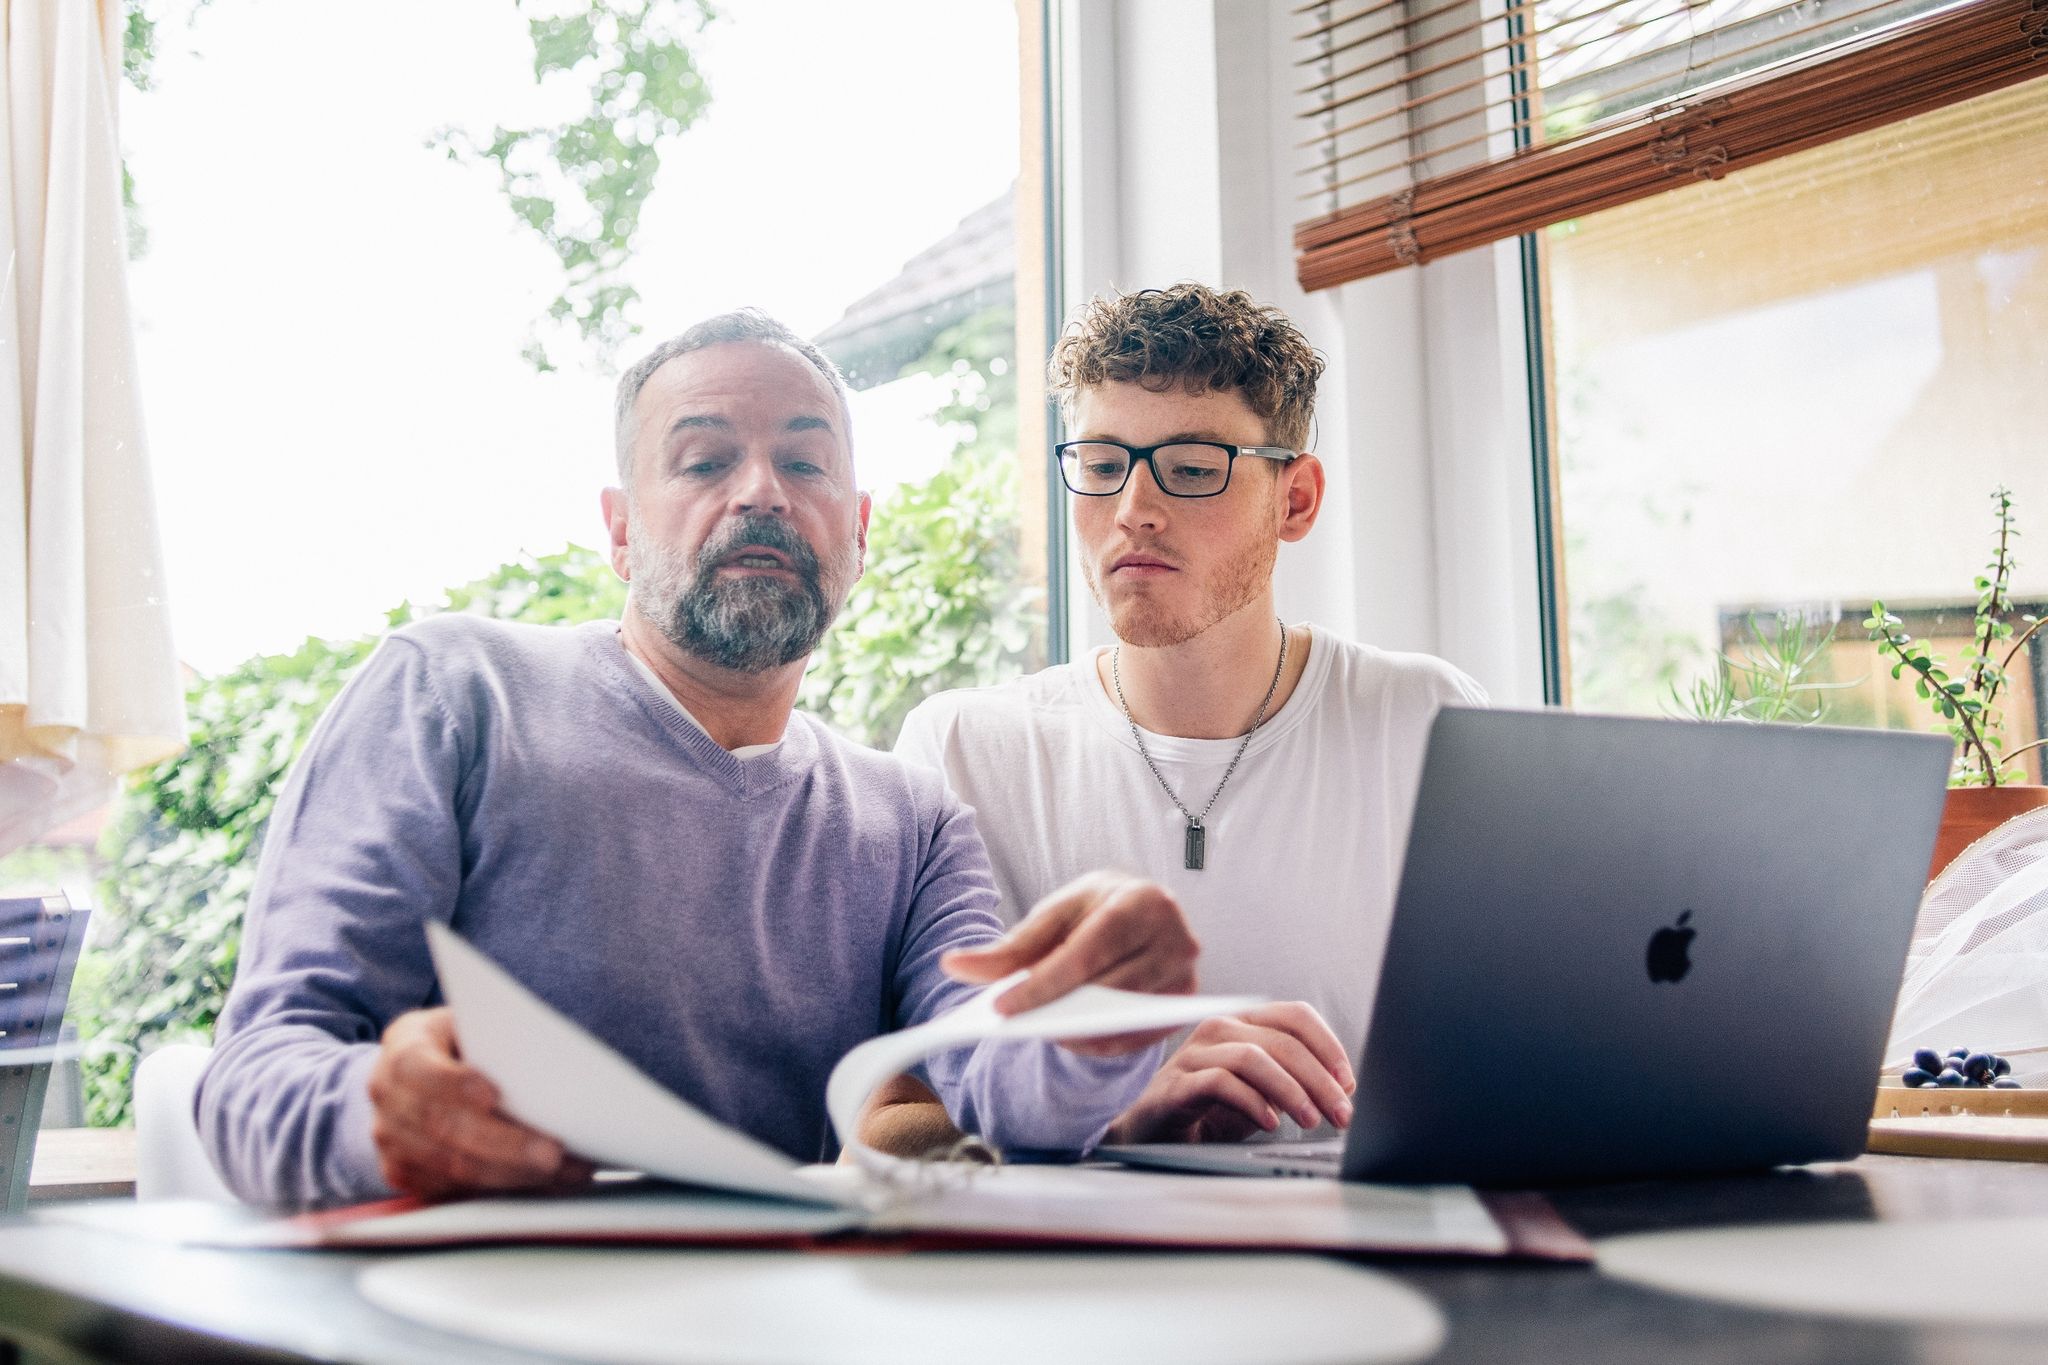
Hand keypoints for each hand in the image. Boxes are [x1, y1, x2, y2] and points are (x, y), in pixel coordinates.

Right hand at [366, 1006, 593, 1199]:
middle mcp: (387, 1098)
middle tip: (551, 1153)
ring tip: (560, 1171)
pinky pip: (450, 1188)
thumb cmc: (454, 1043)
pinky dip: (498, 1188)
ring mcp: (389, 1139)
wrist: (408, 1073)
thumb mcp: (467, 1025)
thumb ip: (493, 1039)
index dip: (455, 1085)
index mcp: (403, 1050)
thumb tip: (548, 1063)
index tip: (494, 1095)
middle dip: (503, 1143)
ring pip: (450, 1166)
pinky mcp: (401, 1172)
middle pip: (442, 1127)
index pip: (421, 1070)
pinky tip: (538, 1180)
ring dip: (509, 1173)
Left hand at [940, 871, 1199, 1054]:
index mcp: (1144, 900)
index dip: (1043, 984)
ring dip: (1078, 1032)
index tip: (1001, 1008)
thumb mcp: (1051, 919)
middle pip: (1110, 988)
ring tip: (1039, 1030)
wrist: (1138, 913)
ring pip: (1125, 1018)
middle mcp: (1177, 936)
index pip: (1088, 952)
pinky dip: (1099, 1043)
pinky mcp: (1185, 1004)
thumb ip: (1007, 947)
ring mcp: (1187, 974)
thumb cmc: (1092, 913)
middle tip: (1014, 1025)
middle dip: (1058, 1010)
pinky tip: (1068, 1038)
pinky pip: (1138, 1039)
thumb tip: (952, 966)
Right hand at [1104, 1002, 1356, 1143]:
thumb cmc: (1212, 1109)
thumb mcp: (1262, 1092)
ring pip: (1253, 1057)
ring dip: (1290, 1090)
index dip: (1328, 1045)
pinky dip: (1252, 1102)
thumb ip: (1296, 1082)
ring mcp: (1194, 1054)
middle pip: (1282, 1040)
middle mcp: (1219, 1029)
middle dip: (1320, 1079)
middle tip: (1341, 1112)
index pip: (1295, 1015)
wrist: (1155, 1134)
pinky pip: (1220, 1083)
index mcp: (1244, 1022)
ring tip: (1310, 1120)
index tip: (1348, 1081)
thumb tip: (1343, 1087)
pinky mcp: (1176, 1084)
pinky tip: (1269, 1123)